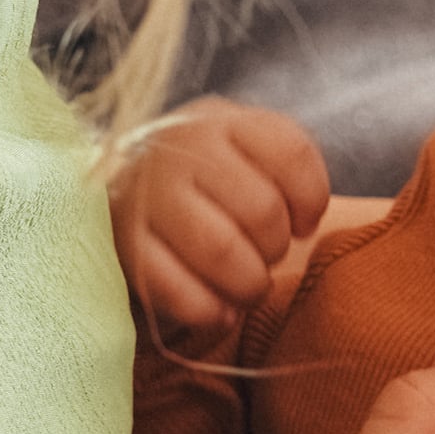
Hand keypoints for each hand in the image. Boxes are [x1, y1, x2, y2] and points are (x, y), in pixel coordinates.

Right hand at [114, 103, 335, 336]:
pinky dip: (209, 311)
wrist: (122, 191)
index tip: (303, 224)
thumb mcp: (242, 152)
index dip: (311, 199)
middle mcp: (181, 148)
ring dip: (247, 284)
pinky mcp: (124, 243)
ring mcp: (148, 193)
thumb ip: (287, 170)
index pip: (291, 152)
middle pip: (262, 209)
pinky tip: (219, 312)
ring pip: (221, 250)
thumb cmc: (202, 179)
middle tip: (265, 258)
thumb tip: (304, 224)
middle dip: (276, 248)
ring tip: (247, 288)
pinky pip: (177, 288)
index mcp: (222, 121)